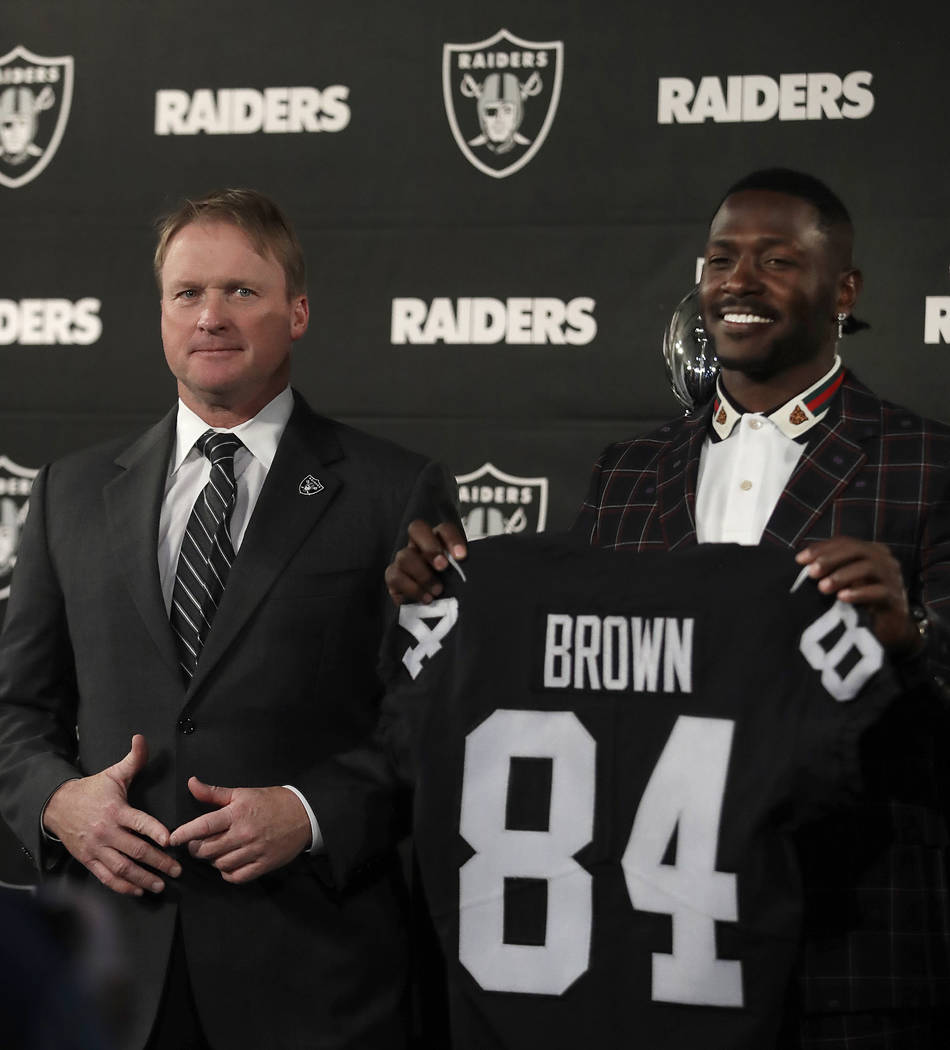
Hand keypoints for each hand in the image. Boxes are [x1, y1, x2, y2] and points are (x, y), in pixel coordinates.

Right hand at [42, 734, 180, 896]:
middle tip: (177, 870)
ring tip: (161, 884)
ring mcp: (96, 849)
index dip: (155, 831)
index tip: (171, 840)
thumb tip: (141, 738)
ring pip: (122, 868)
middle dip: (158, 862)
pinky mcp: (88, 860)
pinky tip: (138, 890)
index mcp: (116, 810)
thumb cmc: (93, 790)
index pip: (139, 822)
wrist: (58, 806)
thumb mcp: (113, 774)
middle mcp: (107, 832)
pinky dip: (122, 886)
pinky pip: (106, 877)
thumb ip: (133, 760)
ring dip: (143, 878)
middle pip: (135, 850)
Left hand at [169, 778, 310, 883]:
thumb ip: (214, 792)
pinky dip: (227, 873)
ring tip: (216, 851)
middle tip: (198, 843)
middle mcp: (244, 833)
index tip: (172, 839)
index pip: (204, 826)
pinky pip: (236, 876)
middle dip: (197, 848)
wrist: (304, 813)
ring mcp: (255, 851)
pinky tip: (229, 863)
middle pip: (207, 849)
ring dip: (213, 860)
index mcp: (237, 813)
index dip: (184, 834)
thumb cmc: (271, 801)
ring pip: (220, 864)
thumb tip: (191, 783)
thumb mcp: (242, 793)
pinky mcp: (264, 864)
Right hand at [385, 519, 466, 605]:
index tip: (462, 556)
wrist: (434, 613)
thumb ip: (464, 569)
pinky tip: (426, 598)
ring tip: (437, 590)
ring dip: (423, 574)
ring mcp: (404, 559)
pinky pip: (396, 576)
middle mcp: (419, 545)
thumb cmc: (451, 589)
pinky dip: (412, 588)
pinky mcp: (393, 577)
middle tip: (443, 567)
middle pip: (416, 528)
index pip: (443, 529)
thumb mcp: (461, 578)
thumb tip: (476, 568)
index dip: (452, 539)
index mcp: (438, 540)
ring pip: (405, 555)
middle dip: (430, 547)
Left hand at [795, 537, 919, 655]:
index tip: (800, 560)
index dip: (821, 548)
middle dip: (830, 559)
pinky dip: (859, 593)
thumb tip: (803, 565)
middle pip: (857, 550)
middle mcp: (884, 560)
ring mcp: (892, 578)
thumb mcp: (846, 582)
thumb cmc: (863, 601)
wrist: (891, 628)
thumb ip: (830, 570)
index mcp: (871, 551)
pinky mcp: (895, 598)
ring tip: (823, 587)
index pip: (845, 542)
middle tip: (811, 572)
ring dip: (842, 576)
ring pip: (869, 568)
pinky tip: (842, 598)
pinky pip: (879, 592)